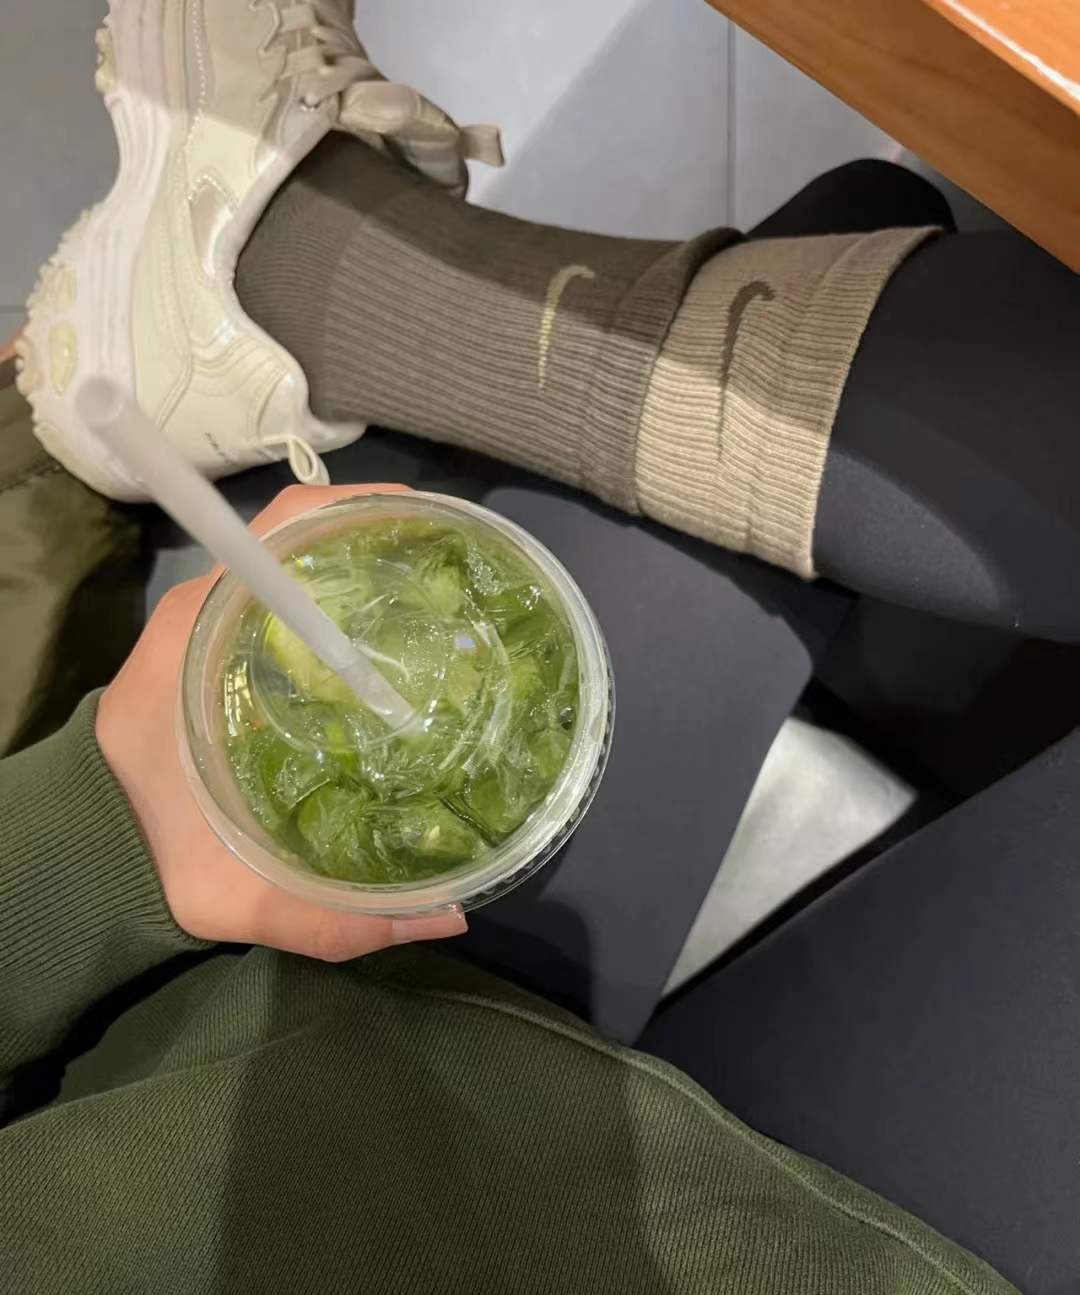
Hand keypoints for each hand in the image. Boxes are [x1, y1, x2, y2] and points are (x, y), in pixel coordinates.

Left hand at [96, 484, 468, 959]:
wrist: (99, 853)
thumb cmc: (159, 856)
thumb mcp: (232, 897)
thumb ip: (332, 920)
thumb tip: (451, 911)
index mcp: (201, 642)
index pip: (277, 536)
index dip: (351, 514)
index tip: (425, 526)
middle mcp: (212, 618)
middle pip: (305, 542)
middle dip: (382, 544)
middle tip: (459, 575)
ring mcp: (220, 629)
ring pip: (302, 571)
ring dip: (370, 569)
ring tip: (449, 598)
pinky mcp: (230, 651)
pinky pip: (295, 604)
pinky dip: (349, 605)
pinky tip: (408, 644)